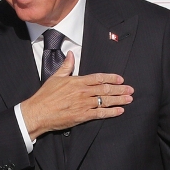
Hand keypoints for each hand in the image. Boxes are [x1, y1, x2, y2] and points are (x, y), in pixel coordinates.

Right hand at [18, 52, 132, 139]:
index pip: (98, 78)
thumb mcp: (55, 77)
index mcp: (77, 81)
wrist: (38, 112)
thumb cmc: (45, 96)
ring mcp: (84, 104)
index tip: (120, 79)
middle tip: (131, 89)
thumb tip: (71, 54)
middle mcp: (83, 92)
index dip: (111, 78)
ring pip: (105, 101)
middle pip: (105, 89)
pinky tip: (119, 111)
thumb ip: (66, 66)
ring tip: (129, 99)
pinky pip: (100, 114)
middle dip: (120, 89)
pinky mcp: (82, 116)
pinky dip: (111, 112)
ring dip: (119, 100)